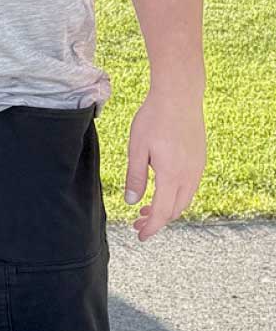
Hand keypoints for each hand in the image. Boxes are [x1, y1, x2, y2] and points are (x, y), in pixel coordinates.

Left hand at [124, 86, 205, 241]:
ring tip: (145, 209)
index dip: (150, 227)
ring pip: (184, 200)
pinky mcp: (199, 160)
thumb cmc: (154, 118)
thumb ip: (135, 177)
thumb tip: (131, 201)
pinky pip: (190, 187)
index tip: (140, 236)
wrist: (179, 95)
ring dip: (166, 209)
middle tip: (137, 223)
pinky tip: (161, 191)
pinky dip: (176, 197)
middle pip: (174, 210)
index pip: (161, 212)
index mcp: (171, 175)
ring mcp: (197, 167)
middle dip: (156, 220)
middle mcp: (189, 175)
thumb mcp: (137, 148)